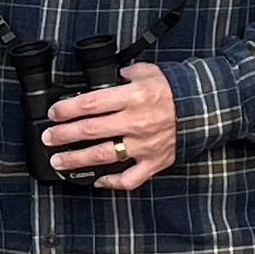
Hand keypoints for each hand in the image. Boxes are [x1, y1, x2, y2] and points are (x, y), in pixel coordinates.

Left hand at [43, 61, 179, 191]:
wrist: (206, 108)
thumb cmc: (176, 90)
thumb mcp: (150, 71)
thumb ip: (126, 73)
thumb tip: (108, 77)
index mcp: (134, 97)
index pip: (91, 103)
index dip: (66, 109)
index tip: (53, 113)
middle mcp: (137, 122)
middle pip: (90, 130)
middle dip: (63, 135)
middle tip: (48, 137)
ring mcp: (144, 145)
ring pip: (103, 156)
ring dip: (76, 160)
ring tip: (58, 161)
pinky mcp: (154, 162)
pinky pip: (129, 179)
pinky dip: (111, 182)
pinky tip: (98, 180)